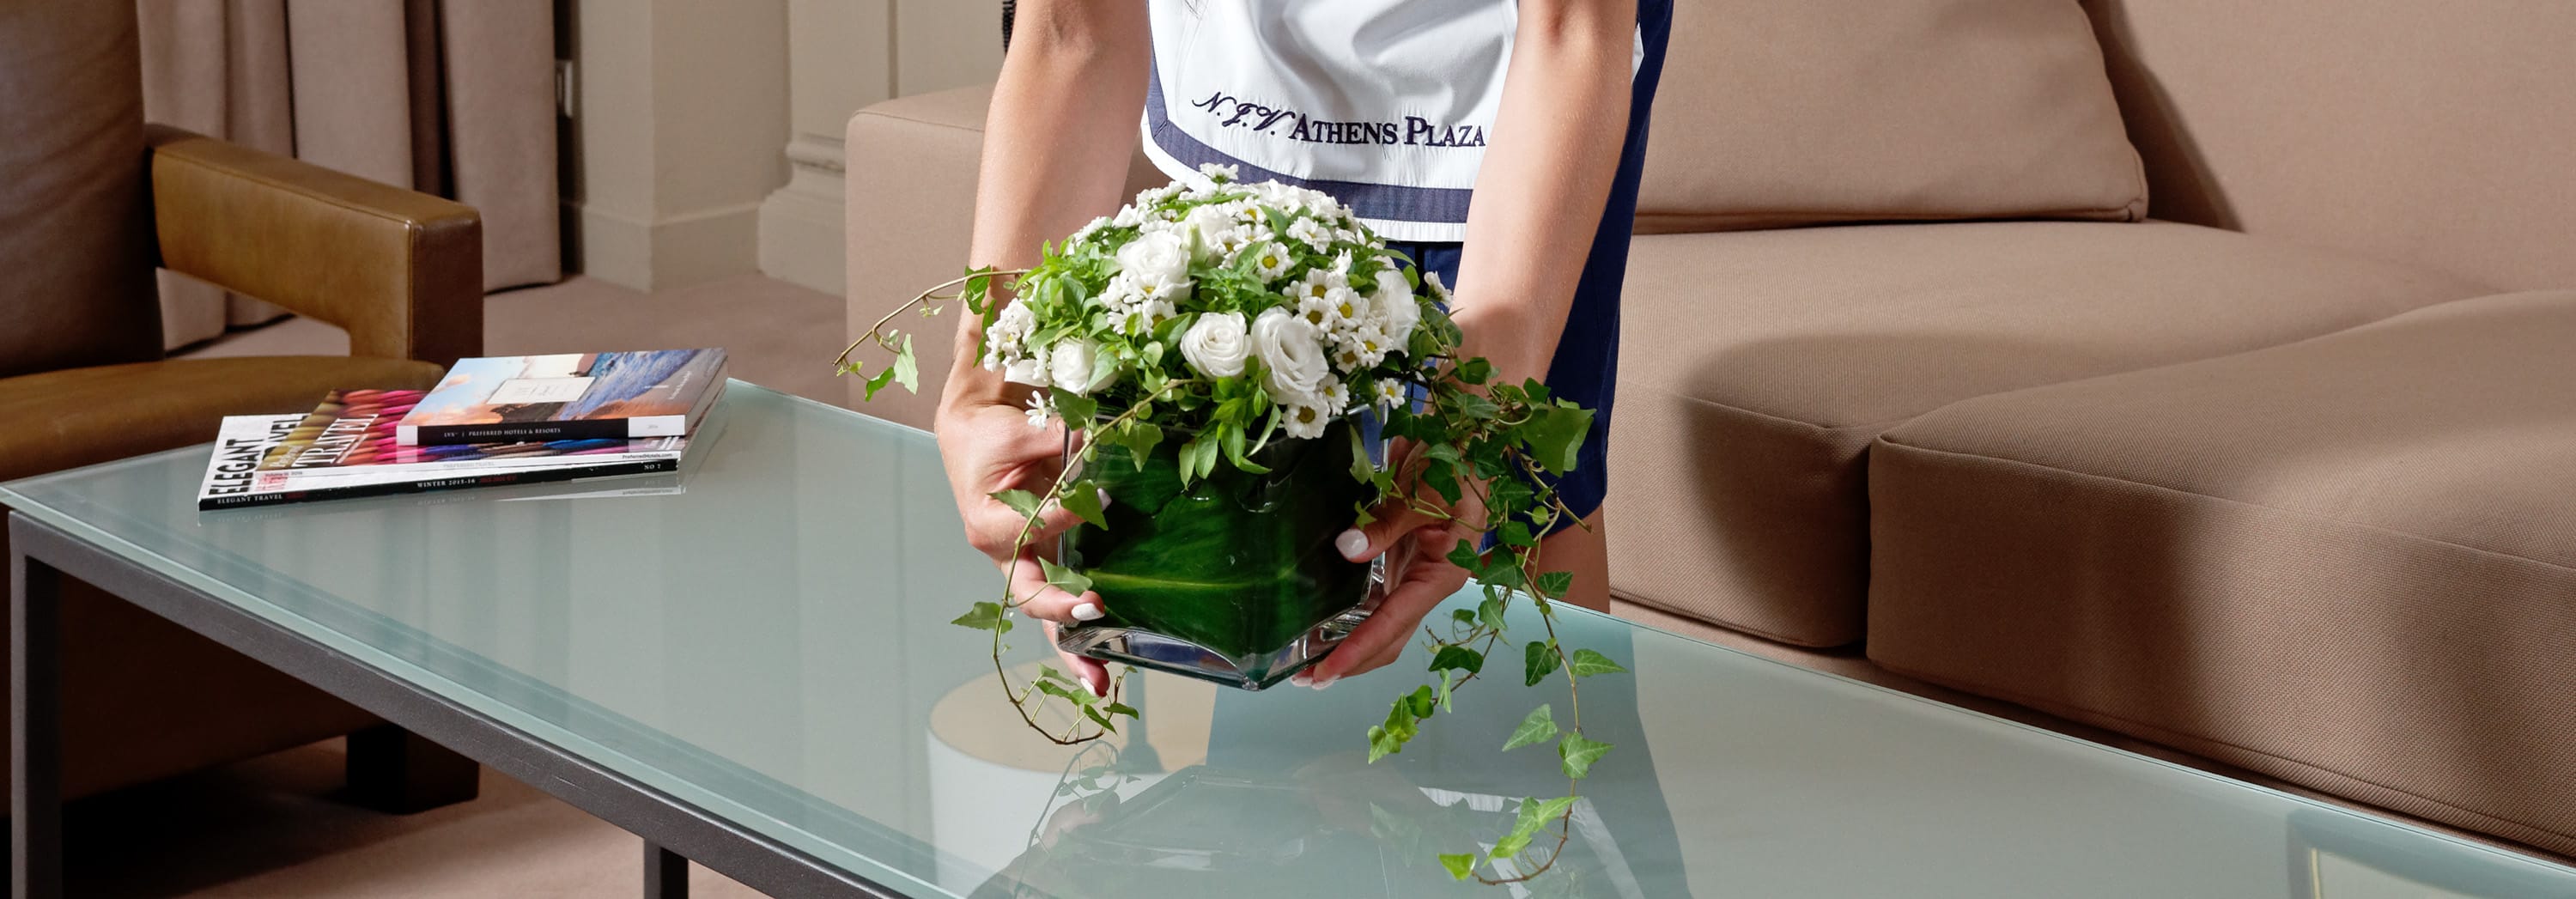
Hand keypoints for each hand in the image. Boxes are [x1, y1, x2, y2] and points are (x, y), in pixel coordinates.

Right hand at [935, 390, 1112, 695]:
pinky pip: (1062, 605)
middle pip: (1030, 596)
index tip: (1098, 497)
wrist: (976, 434)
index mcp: (988, 524)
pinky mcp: (1046, 563)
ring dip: (1074, 651)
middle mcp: (1004, 554)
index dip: (1065, 516)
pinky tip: (1106, 666)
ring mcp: (1026, 565)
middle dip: (1061, 614)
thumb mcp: (1014, 431)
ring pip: (1047, 616)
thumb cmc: (988, 435)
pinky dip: (1080, 638)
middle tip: (1093, 611)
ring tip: (1100, 684)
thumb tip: (1085, 440)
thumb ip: (1049, 439)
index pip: (1030, 528)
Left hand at [1294, 438, 1486, 687]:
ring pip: (1378, 624)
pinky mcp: (1398, 561)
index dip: (1358, 650)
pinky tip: (1321, 624)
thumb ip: (1387, 522)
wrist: (1460, 437)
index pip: (1393, 624)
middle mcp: (1426, 583)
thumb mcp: (1425, 492)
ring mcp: (1411, 575)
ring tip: (1306, 661)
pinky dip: (1348, 616)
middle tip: (1305, 678)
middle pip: (1387, 638)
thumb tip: (1347, 548)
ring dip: (1346, 644)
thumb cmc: (1453, 463)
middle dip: (1349, 661)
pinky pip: (1372, 599)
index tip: (1326, 671)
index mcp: (1441, 576)